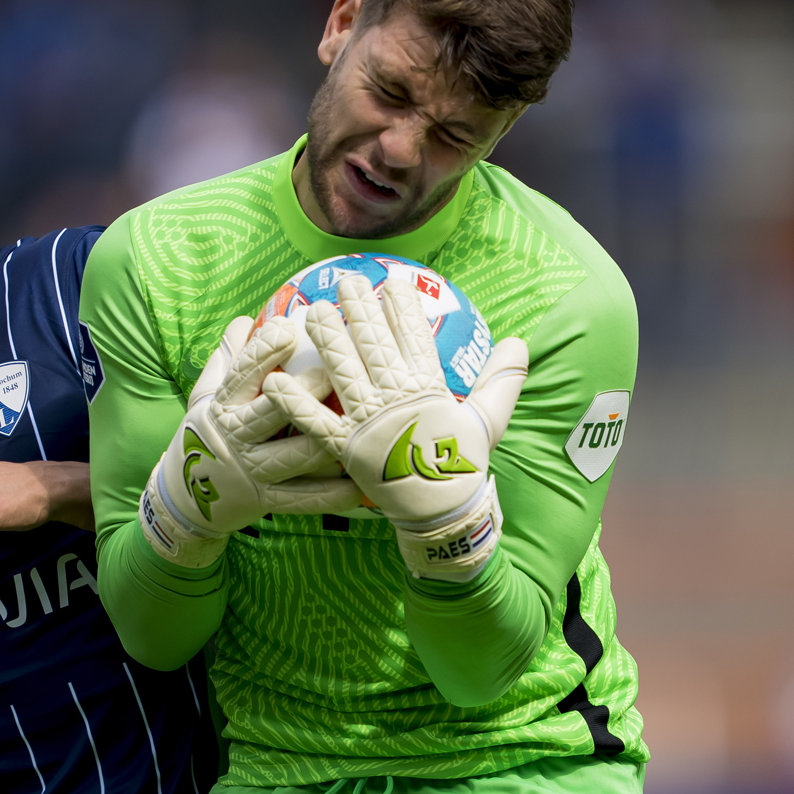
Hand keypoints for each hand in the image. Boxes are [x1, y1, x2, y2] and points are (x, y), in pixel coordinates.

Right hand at [139, 316, 361, 567]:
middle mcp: (235, 438)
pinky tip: (358, 485)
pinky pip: (303, 498)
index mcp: (223, 406)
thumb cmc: (208, 432)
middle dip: (303, 392)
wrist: (187, 496)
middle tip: (334, 371)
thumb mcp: (207, 392)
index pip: (241, 374)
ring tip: (355, 428)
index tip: (287, 329)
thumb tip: (248, 319)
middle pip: (271, 412)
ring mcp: (251, 472)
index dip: (263, 351)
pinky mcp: (267, 501)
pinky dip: (332, 494)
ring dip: (323, 443)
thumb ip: (228, 356)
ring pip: (291, 457)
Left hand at [263, 274, 527, 580]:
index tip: (394, 280)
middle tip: (346, 281)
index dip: (403, 306)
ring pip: (344, 373)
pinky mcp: (346, 449)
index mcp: (429, 388)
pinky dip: (295, 403)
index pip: (414, 336)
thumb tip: (519, 341)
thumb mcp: (489, 419)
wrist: (442, 513)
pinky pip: (316, 423)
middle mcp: (396, 399)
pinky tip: (274, 381)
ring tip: (312, 312)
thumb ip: (501, 379)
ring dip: (327, 341)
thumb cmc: (463, 463)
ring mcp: (369, 423)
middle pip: (374, 345)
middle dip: (359, 309)